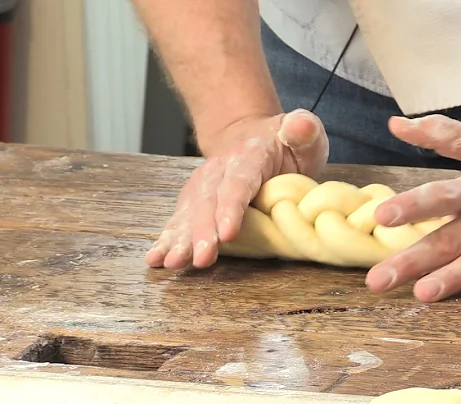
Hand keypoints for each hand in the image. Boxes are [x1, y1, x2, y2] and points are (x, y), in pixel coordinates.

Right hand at [146, 109, 328, 268]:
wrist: (249, 135)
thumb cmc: (284, 144)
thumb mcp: (304, 133)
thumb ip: (304, 130)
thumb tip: (300, 126)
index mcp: (250, 156)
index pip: (239, 181)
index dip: (231, 207)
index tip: (228, 233)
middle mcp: (219, 170)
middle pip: (208, 202)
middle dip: (202, 232)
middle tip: (201, 258)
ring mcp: (203, 186)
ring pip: (189, 212)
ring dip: (180, 239)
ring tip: (172, 262)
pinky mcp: (193, 201)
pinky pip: (179, 220)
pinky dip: (166, 239)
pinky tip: (156, 258)